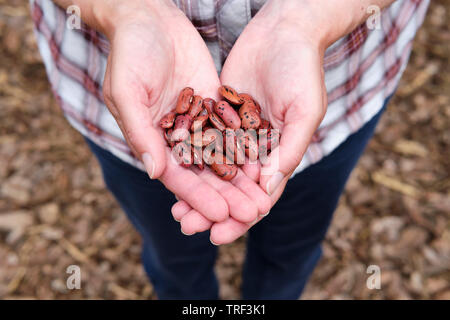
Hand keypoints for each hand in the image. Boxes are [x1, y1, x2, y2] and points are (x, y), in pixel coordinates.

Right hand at [99, 0, 269, 221]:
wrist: (148, 17)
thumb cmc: (129, 53)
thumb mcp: (127, 91)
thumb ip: (140, 132)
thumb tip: (155, 173)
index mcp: (153, 140)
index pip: (178, 177)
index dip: (199, 198)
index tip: (221, 215)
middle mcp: (177, 136)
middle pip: (205, 174)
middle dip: (227, 196)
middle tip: (251, 215)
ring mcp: (198, 121)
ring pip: (223, 157)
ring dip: (241, 180)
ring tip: (262, 200)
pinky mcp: (215, 103)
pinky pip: (233, 130)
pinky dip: (247, 149)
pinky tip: (265, 165)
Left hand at [170, 0, 329, 243]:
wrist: (284, 30)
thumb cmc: (302, 69)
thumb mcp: (304, 111)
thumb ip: (290, 150)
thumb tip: (268, 190)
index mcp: (280, 155)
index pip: (259, 197)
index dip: (240, 218)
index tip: (218, 235)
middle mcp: (256, 148)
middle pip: (231, 189)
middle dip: (210, 210)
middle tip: (187, 226)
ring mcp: (235, 132)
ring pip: (213, 170)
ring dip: (196, 191)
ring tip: (175, 210)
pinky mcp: (219, 113)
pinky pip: (201, 141)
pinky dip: (188, 159)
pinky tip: (171, 172)